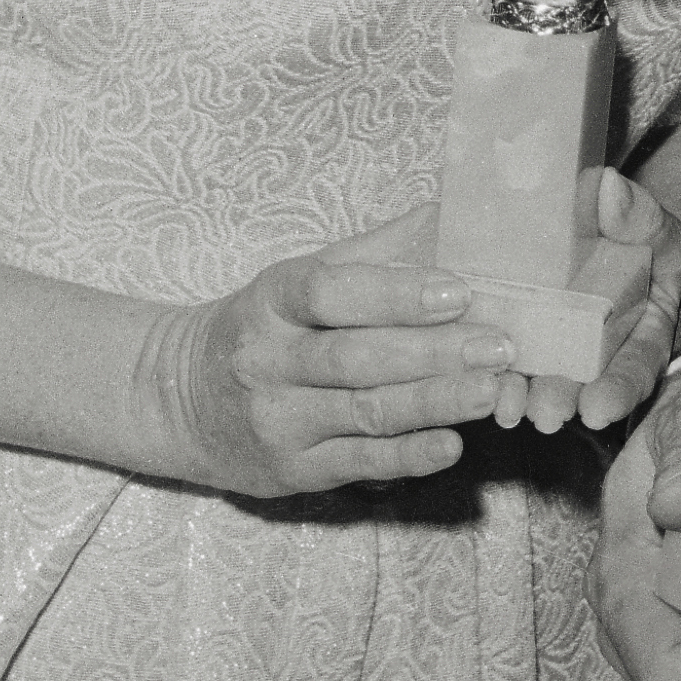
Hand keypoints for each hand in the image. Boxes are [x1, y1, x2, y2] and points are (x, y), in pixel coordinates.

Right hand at [154, 204, 512, 501]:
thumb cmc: (266, 327)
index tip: (458, 289)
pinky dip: (406, 456)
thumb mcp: (301, 277)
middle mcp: (268, 361)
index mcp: (272, 300)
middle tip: (500, 345)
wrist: (181, 400)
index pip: (330, 293)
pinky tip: (449, 446)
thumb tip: (449, 208)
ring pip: (362, 412)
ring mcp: (278, 421)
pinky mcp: (291, 472)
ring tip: (489, 390)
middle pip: (355, 357)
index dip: (395, 292)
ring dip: (431, 403)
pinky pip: (356, 463)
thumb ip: (375, 250)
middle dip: (433, 352)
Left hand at [491, 172, 680, 436]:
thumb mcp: (643, 214)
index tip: (597, 409)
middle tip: (545, 414)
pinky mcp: (519, 329)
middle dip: (566, 396)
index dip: (620, 387)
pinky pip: (508, 352)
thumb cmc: (620, 216)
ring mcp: (561, 337)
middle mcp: (607, 339)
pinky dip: (498, 369)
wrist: (573, 205)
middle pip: (589, 377)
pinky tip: (485, 384)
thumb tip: (609, 190)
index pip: (639, 360)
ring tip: (509, 406)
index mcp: (646, 319)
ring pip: (546, 371)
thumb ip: (637, 211)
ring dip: (528, 393)